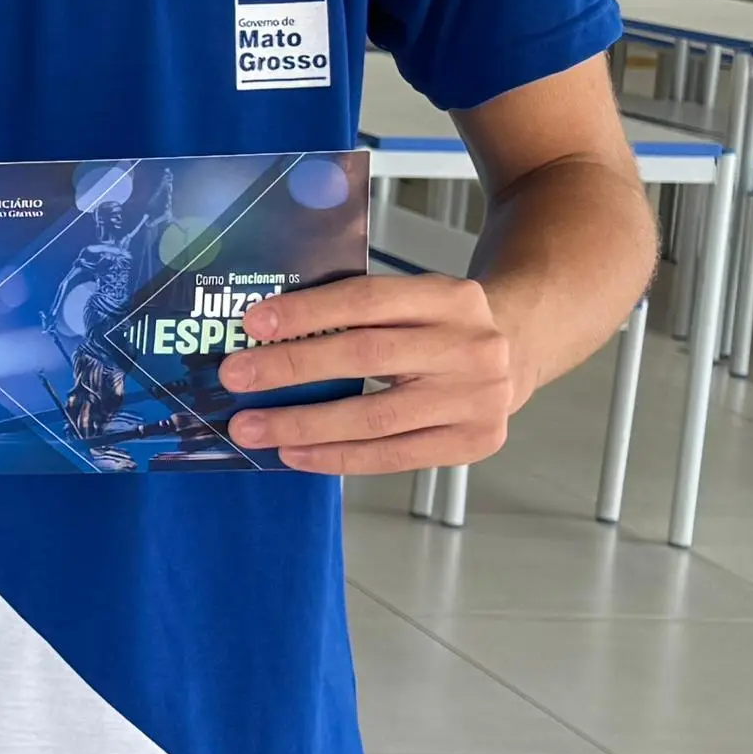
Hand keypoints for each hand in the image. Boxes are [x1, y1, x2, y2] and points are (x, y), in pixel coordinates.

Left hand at [221, 271, 519, 473]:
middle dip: (292, 367)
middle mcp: (472, 346)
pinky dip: (337, 457)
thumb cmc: (440, 326)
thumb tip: (266, 333)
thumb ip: (358, 310)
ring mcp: (478, 398)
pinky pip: (393, 456)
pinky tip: (294, 454)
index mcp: (451, 296)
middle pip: (367, 357)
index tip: (252, 323)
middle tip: (236, 378)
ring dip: (304, 424)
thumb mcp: (414, 301)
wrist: (517, 352)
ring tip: (252, 428)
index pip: (368, 300)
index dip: (308, 311)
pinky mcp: (475, 442)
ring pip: (376, 416)